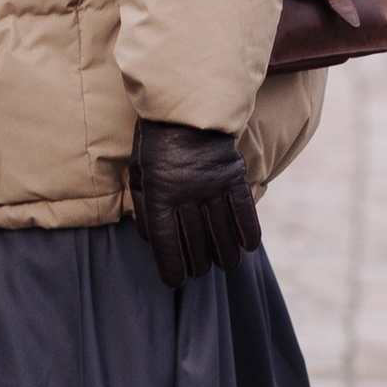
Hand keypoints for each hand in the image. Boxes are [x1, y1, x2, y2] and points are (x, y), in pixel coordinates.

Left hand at [130, 118, 260, 288]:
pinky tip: (247, 247)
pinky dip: (248, 234)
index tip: (175, 281)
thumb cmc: (156, 142)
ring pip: (222, 236)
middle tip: (200, 269)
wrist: (186, 105)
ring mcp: (213, 186)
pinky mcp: (233, 176)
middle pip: (196, 246)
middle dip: (198, 265)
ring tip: (225, 263)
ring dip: (225, 257)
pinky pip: (244, 213)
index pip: (166, 245)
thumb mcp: (138, 172)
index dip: (172, 269)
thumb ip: (143, 207)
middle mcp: (187, 195)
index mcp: (159, 195)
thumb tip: (151, 240)